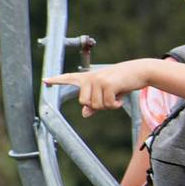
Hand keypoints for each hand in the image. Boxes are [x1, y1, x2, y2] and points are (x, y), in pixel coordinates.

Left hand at [44, 59, 158, 116]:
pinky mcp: (107, 84)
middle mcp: (90, 78)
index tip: (45, 81)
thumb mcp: (108, 93)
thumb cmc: (123, 82)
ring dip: (108, 105)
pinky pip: (107, 104)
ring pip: (96, 105)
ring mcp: (98, 80)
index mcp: (88, 78)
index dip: (56, 80)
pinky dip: (115, 105)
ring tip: (116, 96)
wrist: (140, 71)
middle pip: (84, 102)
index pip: (68, 78)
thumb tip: (85, 113)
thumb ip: (95, 103)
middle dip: (98, 105)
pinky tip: (121, 98)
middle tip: (110, 98)